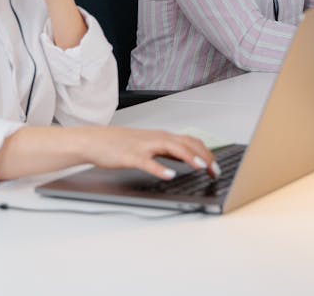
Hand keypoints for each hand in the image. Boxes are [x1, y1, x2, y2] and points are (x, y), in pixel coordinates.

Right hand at [76, 127, 219, 180]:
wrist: (96, 141)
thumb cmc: (123, 144)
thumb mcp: (151, 145)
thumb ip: (169, 151)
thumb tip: (190, 158)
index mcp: (163, 137)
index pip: (192, 142)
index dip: (207, 154)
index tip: (216, 167)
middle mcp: (157, 139)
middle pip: (187, 144)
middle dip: (204, 156)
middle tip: (215, 170)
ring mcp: (145, 147)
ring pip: (172, 148)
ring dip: (188, 157)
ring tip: (200, 167)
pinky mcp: (132, 156)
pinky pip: (148, 163)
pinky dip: (160, 169)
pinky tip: (169, 176)